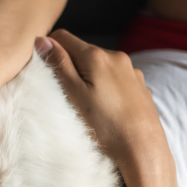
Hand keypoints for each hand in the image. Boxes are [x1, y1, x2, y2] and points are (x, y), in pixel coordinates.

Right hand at [37, 30, 173, 186]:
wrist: (143, 149)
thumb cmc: (106, 126)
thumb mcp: (74, 95)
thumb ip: (59, 65)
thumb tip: (42, 40)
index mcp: (97, 56)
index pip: (63, 37)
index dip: (49, 50)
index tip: (44, 71)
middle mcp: (117, 56)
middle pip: (82, 51)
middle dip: (69, 66)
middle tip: (64, 95)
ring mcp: (131, 71)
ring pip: (100, 66)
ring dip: (88, 77)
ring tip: (86, 105)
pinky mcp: (140, 86)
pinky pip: (115, 79)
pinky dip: (105, 87)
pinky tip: (105, 109)